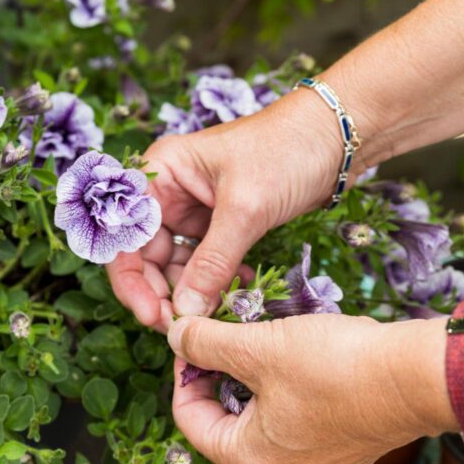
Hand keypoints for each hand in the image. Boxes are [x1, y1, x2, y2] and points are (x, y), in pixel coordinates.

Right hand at [107, 95, 341, 331]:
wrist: (337, 136)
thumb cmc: (287, 149)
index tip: (152, 315)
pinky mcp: (220, 225)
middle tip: (183, 328)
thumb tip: (186, 312)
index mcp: (160, 173)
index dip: (132, 279)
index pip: (126, 236)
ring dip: (192, 294)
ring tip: (217, 316)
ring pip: (177, 265)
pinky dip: (217, 284)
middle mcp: (168, 193)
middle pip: (147, 256)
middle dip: (163, 293)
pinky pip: (206, 264)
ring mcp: (193, 210)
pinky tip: (239, 295)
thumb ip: (212, 263)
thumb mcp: (245, 209)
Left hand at [168, 313, 456, 463]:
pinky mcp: (339, 451)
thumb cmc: (337, 367)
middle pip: (223, 420)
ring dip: (251, 378)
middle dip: (219, 374)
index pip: (189, 418)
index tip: (193, 337)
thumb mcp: (257, 347)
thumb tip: (175, 336)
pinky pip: (293, 421)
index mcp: (247, 463)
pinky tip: (294, 358)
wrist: (418, 376)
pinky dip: (284, 390)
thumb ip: (206, 344)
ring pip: (259, 418)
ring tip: (259, 340)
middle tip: (224, 333)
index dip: (184, 372)